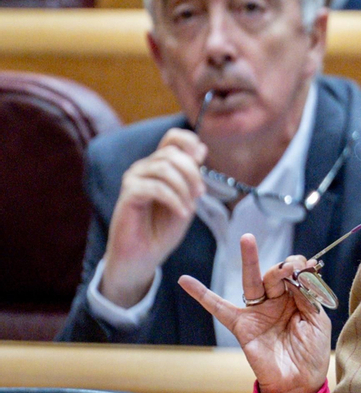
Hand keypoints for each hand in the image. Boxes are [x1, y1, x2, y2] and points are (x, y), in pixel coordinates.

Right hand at [100, 129, 206, 306]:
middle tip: (200, 195)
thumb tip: (201, 148)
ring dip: (184, 188)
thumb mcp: (186, 198)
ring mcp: (134, 179)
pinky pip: (155, 187)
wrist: (145, 255)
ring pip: (164, 168)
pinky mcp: (128, 194)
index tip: (201, 159)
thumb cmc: (164, 228)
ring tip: (189, 208)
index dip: (189, 141)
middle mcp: (145, 168)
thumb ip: (192, 175)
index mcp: (160, 166)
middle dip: (193, 173)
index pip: (172, 138)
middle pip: (172, 153)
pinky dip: (174, 200)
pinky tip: (181, 213)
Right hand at [180, 236, 330, 392]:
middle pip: (275, 273)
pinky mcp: (242, 325)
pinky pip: (218, 307)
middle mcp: (276, 301)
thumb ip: (307, 297)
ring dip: (250, 259)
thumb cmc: (311, 353)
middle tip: (291, 266)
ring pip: (251, 281)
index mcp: (297, 298)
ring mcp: (258, 312)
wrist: (299, 382)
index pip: (296, 273)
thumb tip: (299, 273)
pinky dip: (201, 294)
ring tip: (247, 239)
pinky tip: (185, 280)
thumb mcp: (317, 321)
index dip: (302, 268)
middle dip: (284, 266)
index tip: (312, 268)